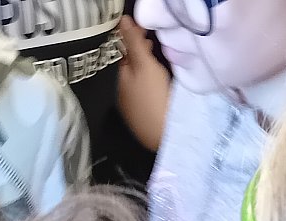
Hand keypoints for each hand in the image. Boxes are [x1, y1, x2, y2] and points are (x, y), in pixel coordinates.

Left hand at [116, 16, 170, 150]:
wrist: (165, 134)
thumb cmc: (154, 96)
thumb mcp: (144, 65)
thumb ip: (134, 43)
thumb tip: (122, 20)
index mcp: (120, 79)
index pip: (123, 53)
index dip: (133, 40)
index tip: (146, 31)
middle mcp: (122, 94)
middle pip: (130, 68)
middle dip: (139, 54)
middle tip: (153, 43)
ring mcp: (132, 108)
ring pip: (137, 82)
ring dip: (145, 69)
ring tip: (158, 60)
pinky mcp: (143, 119)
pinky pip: (145, 94)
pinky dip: (150, 84)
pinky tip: (160, 85)